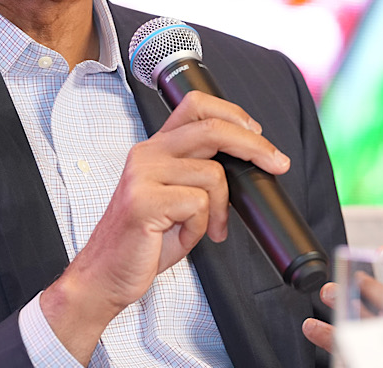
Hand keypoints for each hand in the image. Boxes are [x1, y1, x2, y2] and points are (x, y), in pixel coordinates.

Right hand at [40, 91, 289, 362]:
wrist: (104, 276)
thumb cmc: (144, 241)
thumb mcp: (176, 197)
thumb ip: (200, 173)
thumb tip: (248, 161)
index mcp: (156, 148)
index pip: (196, 105)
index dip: (233, 113)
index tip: (258, 135)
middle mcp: (147, 153)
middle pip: (213, 128)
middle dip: (255, 146)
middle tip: (278, 164)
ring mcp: (142, 175)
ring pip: (212, 174)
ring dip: (221, 209)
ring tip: (207, 228)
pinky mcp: (143, 201)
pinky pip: (198, 205)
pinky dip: (201, 227)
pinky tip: (182, 237)